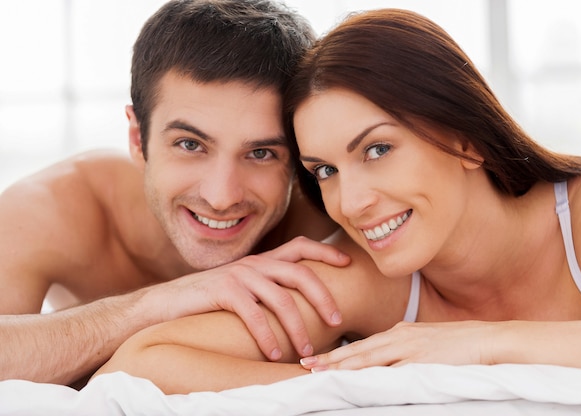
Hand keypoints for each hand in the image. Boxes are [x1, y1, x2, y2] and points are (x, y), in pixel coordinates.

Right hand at [154, 236, 349, 360]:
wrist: (168, 301)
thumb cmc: (212, 299)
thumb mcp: (244, 287)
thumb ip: (268, 289)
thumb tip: (298, 309)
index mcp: (263, 260)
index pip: (300, 246)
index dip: (325, 252)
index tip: (348, 262)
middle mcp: (255, 263)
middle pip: (300, 273)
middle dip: (323, 297)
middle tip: (338, 322)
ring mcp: (239, 275)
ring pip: (281, 298)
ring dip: (298, 327)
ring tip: (306, 350)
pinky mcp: (223, 290)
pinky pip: (253, 314)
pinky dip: (267, 335)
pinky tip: (274, 353)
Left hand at [299, 320, 493, 370]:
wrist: (487, 340)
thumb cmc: (458, 343)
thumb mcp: (425, 342)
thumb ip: (404, 350)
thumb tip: (385, 364)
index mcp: (400, 332)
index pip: (362, 345)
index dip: (337, 354)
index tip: (316, 360)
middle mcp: (400, 337)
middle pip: (358, 351)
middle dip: (331, 360)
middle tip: (306, 366)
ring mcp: (410, 348)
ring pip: (369, 359)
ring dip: (343, 368)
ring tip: (321, 374)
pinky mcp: (422, 361)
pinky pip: (391, 371)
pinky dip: (371, 376)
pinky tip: (356, 383)